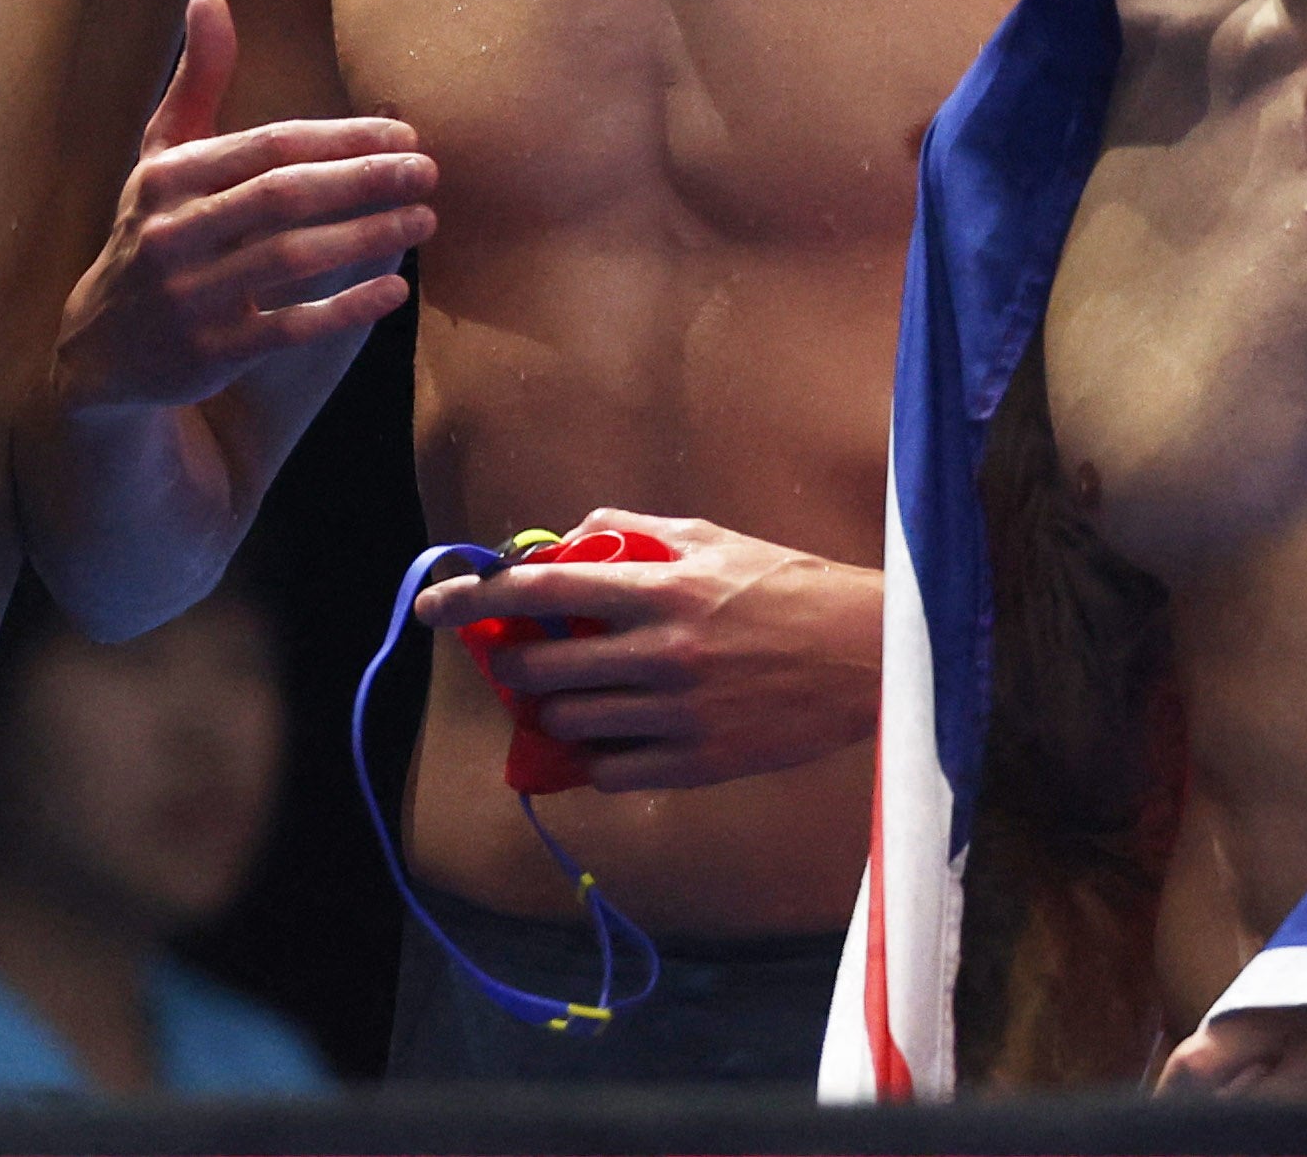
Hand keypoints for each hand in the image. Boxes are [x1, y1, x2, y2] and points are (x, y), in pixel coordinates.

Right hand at [55, 0, 429, 412]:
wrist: (101, 347)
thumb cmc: (152, 231)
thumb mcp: (162, 157)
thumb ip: (197, 82)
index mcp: (169, 176)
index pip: (268, 145)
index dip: (342, 136)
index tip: (404, 133)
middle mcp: (174, 232)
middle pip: (284, 195)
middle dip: (364, 179)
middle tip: (428, 172)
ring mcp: (191, 296)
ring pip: (292, 258)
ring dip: (367, 236)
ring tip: (423, 219)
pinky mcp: (211, 352)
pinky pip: (291, 327)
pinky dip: (346, 307)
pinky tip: (395, 288)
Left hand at [410, 509, 878, 791]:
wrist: (872, 655)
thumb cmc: (787, 585)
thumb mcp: (710, 538)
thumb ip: (631, 533)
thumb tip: (566, 539)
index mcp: (659, 590)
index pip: (541, 590)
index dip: (476, 597)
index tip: (435, 607)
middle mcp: (661, 654)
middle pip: (542, 670)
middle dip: (515, 667)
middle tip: (519, 663)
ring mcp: (680, 715)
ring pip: (571, 725)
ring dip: (555, 713)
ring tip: (572, 698)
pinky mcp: (703, 764)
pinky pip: (615, 774)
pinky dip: (600, 758)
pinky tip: (615, 738)